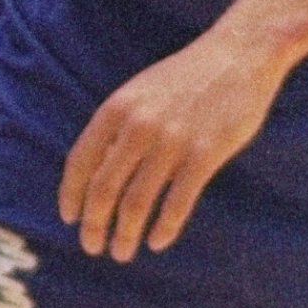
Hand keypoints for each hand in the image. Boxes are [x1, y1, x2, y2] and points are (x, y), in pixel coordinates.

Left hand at [58, 20, 287, 259]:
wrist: (238, 54)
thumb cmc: (185, 78)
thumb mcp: (139, 94)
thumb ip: (117, 129)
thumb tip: (96, 174)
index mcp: (115, 110)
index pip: (80, 162)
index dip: (71, 195)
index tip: (70, 219)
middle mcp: (138, 127)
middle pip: (104, 189)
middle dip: (94, 225)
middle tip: (93, 247)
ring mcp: (172, 141)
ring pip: (137, 202)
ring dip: (126, 234)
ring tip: (122, 252)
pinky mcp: (205, 154)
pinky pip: (177, 202)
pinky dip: (164, 227)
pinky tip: (158, 242)